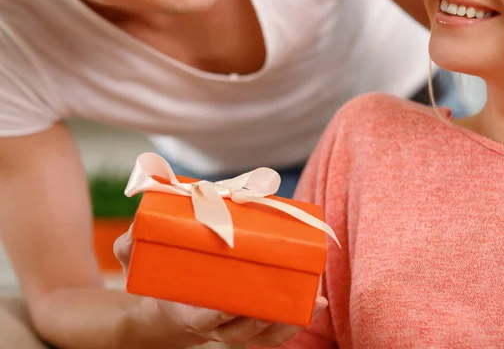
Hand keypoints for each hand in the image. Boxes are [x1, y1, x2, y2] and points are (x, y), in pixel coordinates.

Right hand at [114, 224, 327, 346]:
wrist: (161, 319)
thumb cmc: (155, 285)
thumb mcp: (134, 264)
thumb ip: (129, 245)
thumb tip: (136, 225)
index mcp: (184, 314)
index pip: (206, 317)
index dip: (223, 310)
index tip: (240, 297)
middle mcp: (212, 330)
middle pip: (244, 327)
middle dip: (270, 312)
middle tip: (295, 287)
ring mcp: (230, 333)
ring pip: (263, 334)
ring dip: (290, 318)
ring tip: (316, 296)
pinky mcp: (244, 330)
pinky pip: (270, 335)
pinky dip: (292, 323)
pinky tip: (316, 305)